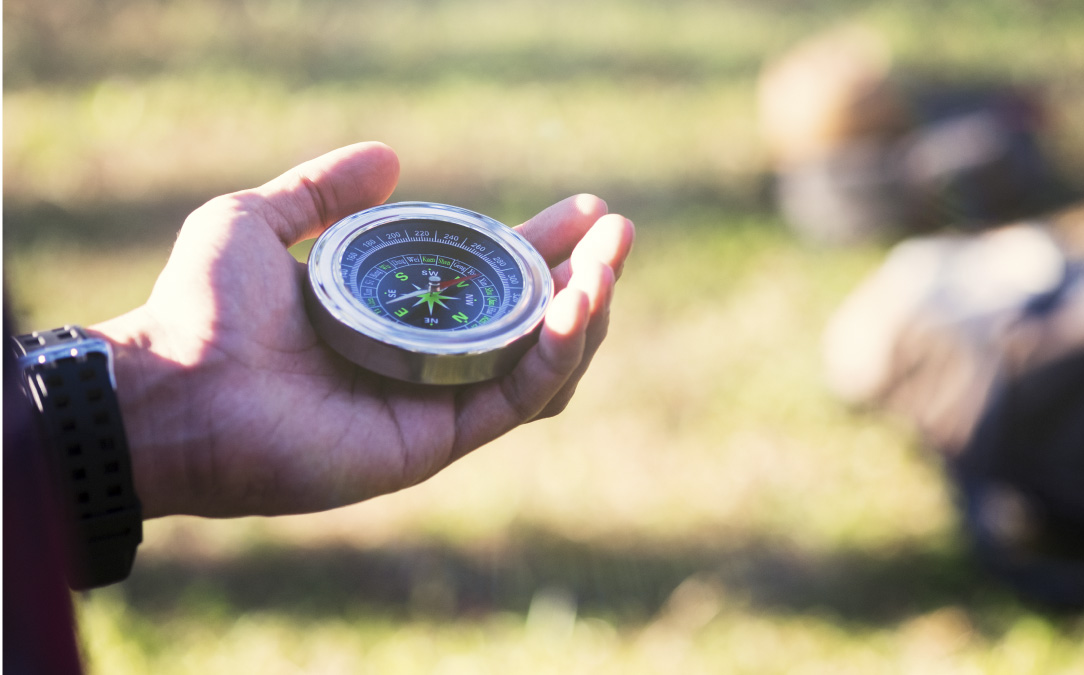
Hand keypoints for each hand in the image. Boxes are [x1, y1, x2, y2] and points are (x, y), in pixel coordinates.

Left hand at [91, 142, 634, 517]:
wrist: (175, 388)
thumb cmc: (200, 307)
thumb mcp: (256, 221)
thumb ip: (322, 190)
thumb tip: (392, 158)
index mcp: (395, 312)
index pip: (490, 278)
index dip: (543, 245)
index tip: (585, 212)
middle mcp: (425, 360)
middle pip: (531, 321)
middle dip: (585, 277)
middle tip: (617, 233)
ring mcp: (436, 403)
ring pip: (541, 363)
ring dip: (585, 315)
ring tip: (606, 266)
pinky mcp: (437, 440)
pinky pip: (516, 398)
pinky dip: (554, 354)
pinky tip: (574, 308)